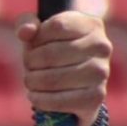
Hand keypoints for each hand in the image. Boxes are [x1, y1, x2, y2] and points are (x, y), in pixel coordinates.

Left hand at [17, 11, 110, 125]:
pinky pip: (59, 101)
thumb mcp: (39, 32)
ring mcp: (101, 72)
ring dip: (32, 81)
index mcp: (90, 25)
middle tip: (29, 66)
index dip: (37, 38)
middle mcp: (101, 46)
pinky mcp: (96, 96)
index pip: (56, 26)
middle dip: (30, 62)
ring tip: (32, 80)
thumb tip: (25, 32)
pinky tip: (35, 96)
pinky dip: (40, 100)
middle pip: (50, 55)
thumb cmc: (52, 50)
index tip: (35, 45)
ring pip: (52, 79)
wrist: (75, 83)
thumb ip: (26, 24)